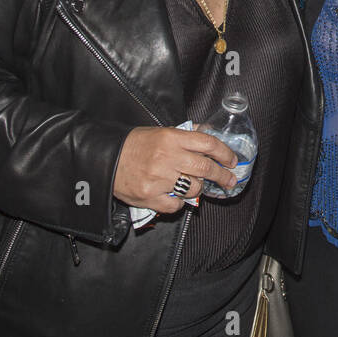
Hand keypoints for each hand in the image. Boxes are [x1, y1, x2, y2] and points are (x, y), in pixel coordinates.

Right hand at [114, 126, 237, 215]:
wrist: (105, 160)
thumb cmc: (135, 145)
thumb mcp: (161, 132)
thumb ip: (185, 135)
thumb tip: (209, 134)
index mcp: (170, 138)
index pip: (207, 143)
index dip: (224, 152)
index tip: (232, 160)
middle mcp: (166, 158)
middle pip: (205, 167)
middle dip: (222, 175)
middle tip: (230, 180)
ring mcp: (158, 179)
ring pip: (193, 188)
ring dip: (197, 188)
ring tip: (191, 184)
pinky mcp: (149, 197)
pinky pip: (176, 205)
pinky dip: (179, 202)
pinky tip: (174, 195)